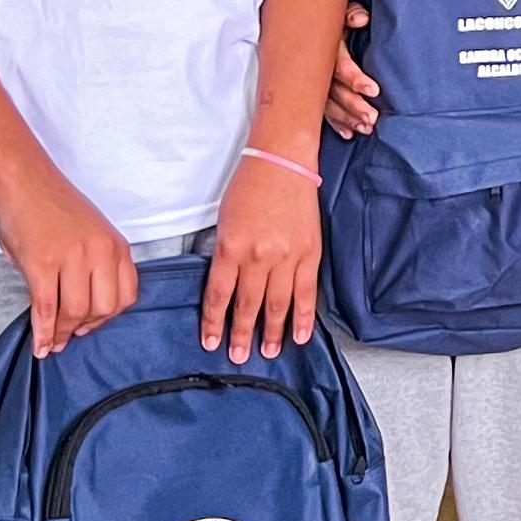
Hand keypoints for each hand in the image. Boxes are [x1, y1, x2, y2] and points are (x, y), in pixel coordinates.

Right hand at [0, 182, 139, 355]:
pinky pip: (46, 308)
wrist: (23, 180)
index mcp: (116, 245)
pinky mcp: (42, 264)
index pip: (127, 295)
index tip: (93, 323)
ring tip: (53, 341)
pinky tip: (40, 344)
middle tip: (71, 333)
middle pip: (103, 308)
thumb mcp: (89, 234)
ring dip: (62, 332)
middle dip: (86, 326)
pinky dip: (43, 331)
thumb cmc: (52, 205)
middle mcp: (100, 252)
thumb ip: (92, 266)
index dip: (109, 316)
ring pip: (75, 311)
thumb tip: (77, 306)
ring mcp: (72, 258)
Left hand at [205, 150, 322, 361]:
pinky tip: (301, 334)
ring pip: (278, 304)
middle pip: (248, 305)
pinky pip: (306, 292)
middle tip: (238, 357)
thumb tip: (227, 290)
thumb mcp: (225, 222)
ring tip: (267, 352)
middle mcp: (259, 256)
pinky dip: (304, 316)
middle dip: (242, 334)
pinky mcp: (310, 253)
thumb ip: (226, 256)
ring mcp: (288, 256)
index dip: (214, 322)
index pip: (219, 295)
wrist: (283, 163)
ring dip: (272, 332)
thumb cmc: (249, 187)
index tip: (210, 342)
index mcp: (231, 247)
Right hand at [325, 6, 381, 139]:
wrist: (305, 24)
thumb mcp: (339, 12)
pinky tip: (348, 133)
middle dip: (353, 106)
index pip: (340, 67)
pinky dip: (336, 123)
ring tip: (366, 129)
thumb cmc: (330, 19)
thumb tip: (361, 19)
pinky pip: (322, 111)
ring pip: (328, 105)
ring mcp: (313, 83)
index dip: (356, 79)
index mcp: (327, 48)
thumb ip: (351, 13)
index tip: (374, 90)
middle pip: (335, 92)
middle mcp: (318, 69)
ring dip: (347, 118)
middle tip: (372, 119)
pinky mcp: (312, 92)